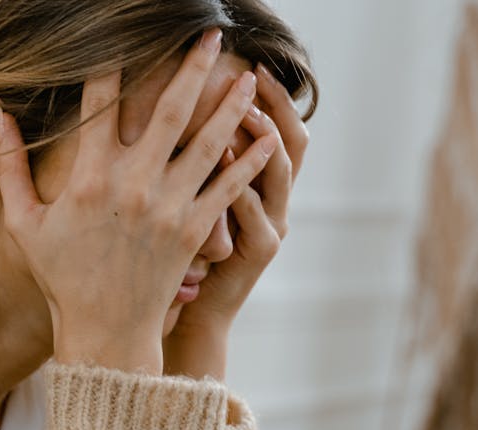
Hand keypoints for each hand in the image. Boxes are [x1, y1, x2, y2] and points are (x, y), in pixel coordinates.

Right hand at [0, 30, 277, 374]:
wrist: (104, 331)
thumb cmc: (62, 277)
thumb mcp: (24, 223)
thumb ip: (9, 168)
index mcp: (89, 177)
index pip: (102, 102)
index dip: (113, 62)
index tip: (125, 35)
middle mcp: (134, 184)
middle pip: (170, 108)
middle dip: (193, 66)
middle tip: (211, 34)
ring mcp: (169, 206)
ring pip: (209, 141)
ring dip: (231, 104)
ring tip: (249, 75)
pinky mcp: (195, 230)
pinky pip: (229, 187)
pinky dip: (251, 161)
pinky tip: (267, 137)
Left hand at [164, 63, 309, 380]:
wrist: (193, 316)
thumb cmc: (186, 257)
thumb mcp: (198, 203)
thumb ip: (201, 163)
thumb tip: (184, 109)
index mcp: (265, 188)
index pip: (282, 131)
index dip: (275, 99)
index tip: (254, 65)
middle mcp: (278, 204)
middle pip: (292, 143)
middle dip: (276, 106)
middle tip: (254, 76)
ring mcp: (272, 227)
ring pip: (279, 173)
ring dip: (262, 138)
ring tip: (244, 108)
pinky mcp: (258, 250)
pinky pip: (253, 210)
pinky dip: (239, 182)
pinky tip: (219, 156)